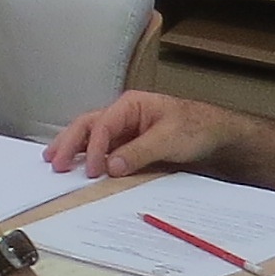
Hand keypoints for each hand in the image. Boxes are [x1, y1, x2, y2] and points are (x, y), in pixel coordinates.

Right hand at [44, 88, 230, 180]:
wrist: (219, 136)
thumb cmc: (197, 129)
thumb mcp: (169, 139)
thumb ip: (139, 151)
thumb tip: (110, 167)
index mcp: (130, 105)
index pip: (102, 125)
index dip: (94, 148)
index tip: (93, 171)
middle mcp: (123, 115)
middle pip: (87, 125)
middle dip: (69, 143)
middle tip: (55, 163)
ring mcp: (126, 129)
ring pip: (91, 134)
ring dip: (73, 147)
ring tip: (55, 160)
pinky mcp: (130, 143)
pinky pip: (104, 147)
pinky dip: (88, 154)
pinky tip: (78, 163)